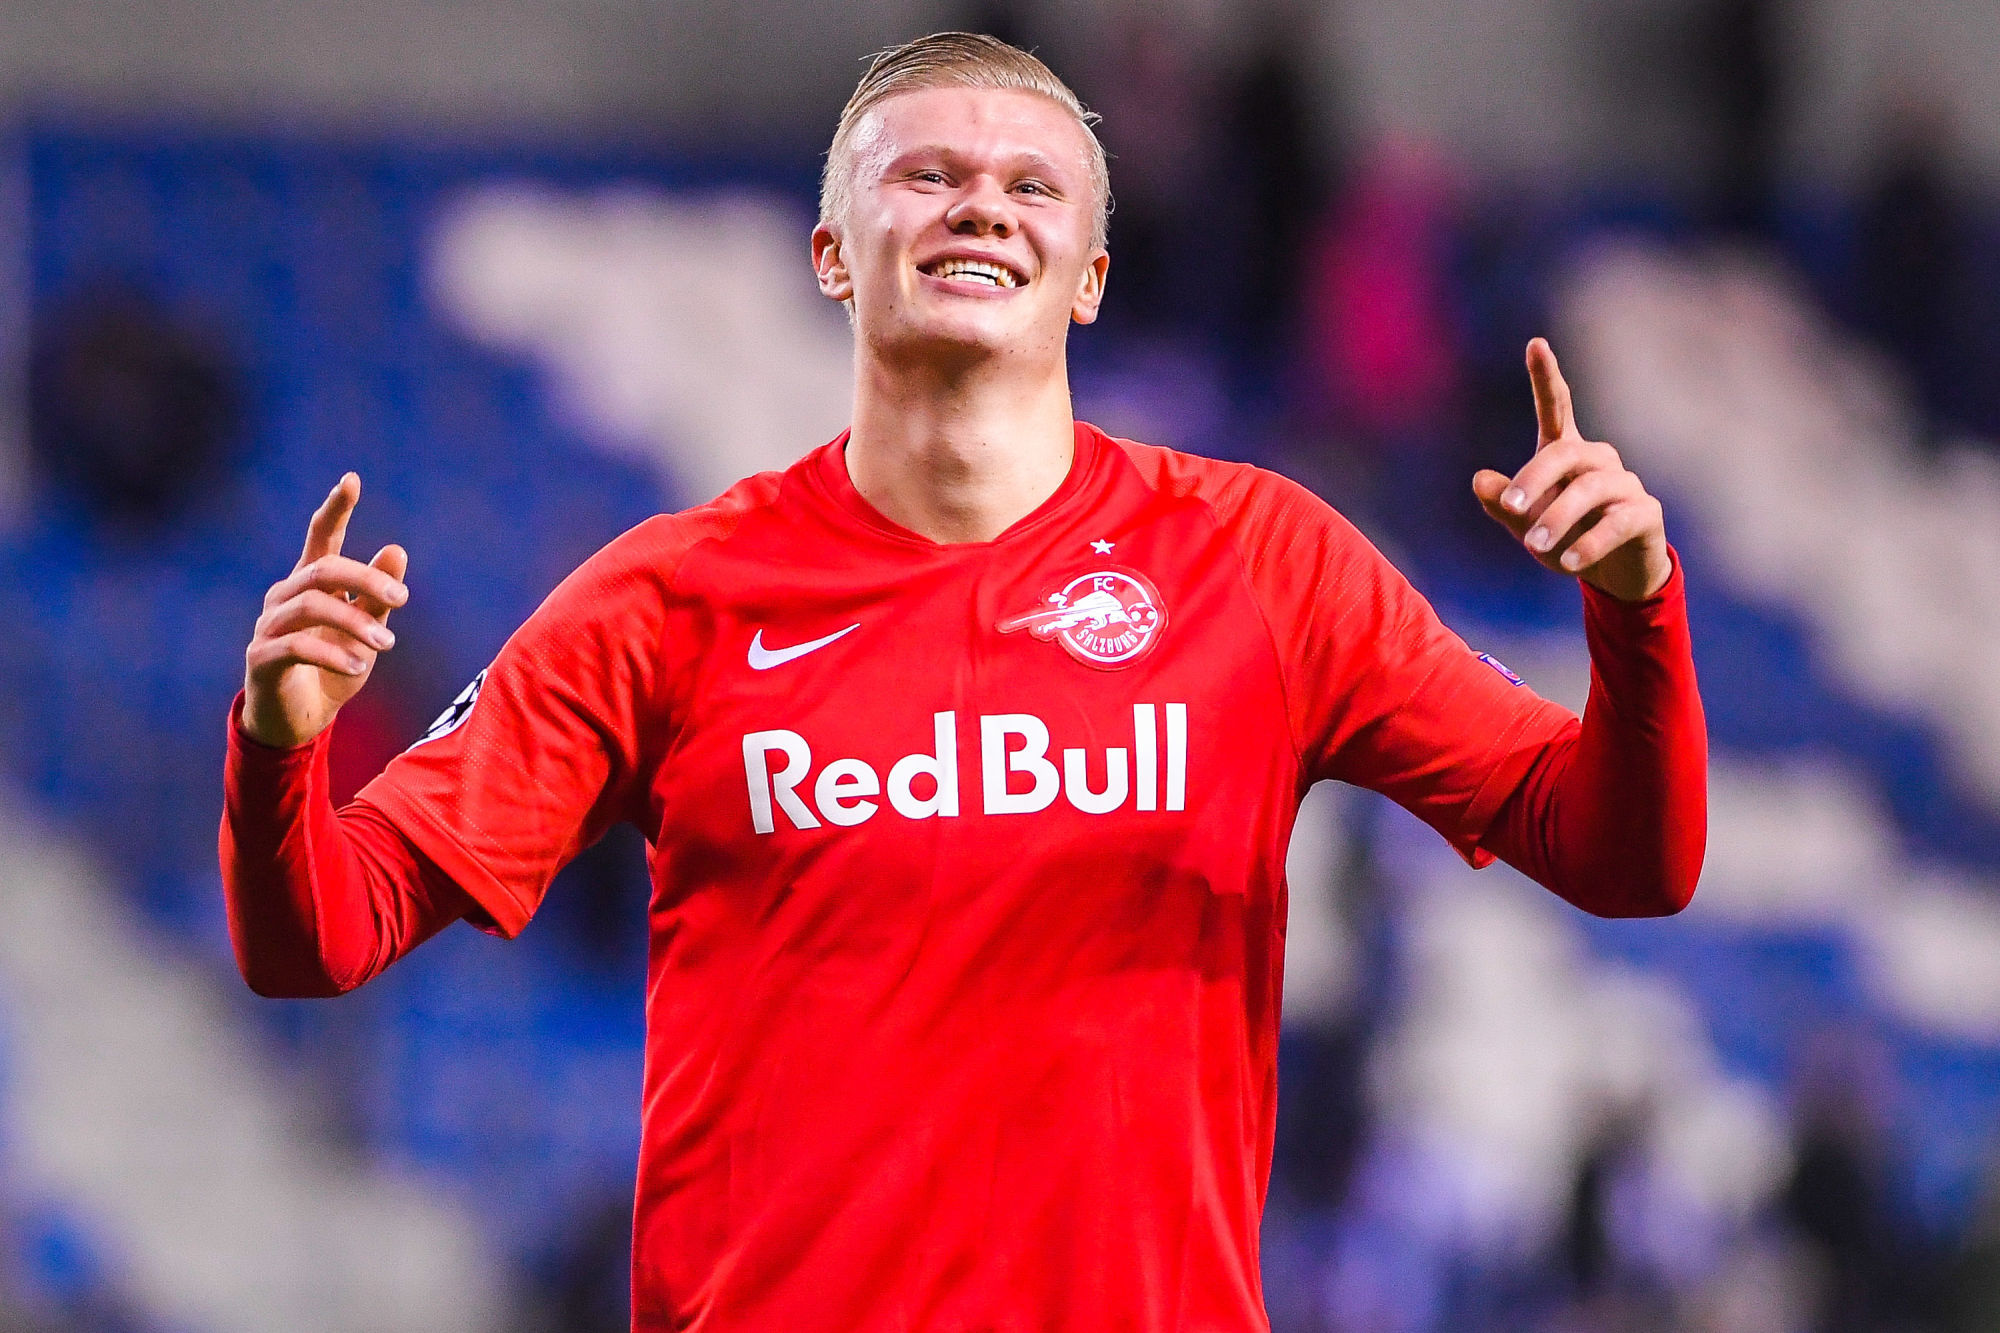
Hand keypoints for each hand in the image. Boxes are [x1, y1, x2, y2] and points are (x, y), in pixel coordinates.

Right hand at [241, 473, 409, 747]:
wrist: (298, 722)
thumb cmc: (332, 669)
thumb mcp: (366, 631)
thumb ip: (378, 596)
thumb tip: (397, 549)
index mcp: (310, 584)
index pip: (320, 538)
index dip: (335, 509)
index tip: (352, 480)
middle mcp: (284, 597)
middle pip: (323, 569)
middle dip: (366, 578)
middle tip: (404, 596)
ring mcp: (268, 627)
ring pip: (310, 605)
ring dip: (355, 620)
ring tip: (388, 642)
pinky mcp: (260, 659)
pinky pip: (295, 646)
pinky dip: (331, 653)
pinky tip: (358, 666)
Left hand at [1472, 338, 1670, 601]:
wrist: (1613, 574)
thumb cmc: (1565, 538)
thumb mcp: (1525, 525)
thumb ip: (1503, 504)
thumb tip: (1479, 480)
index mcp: (1566, 453)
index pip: (1557, 406)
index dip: (1546, 376)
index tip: (1536, 343)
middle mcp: (1598, 460)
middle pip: (1565, 454)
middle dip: (1534, 479)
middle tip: (1511, 507)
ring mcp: (1624, 485)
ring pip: (1590, 489)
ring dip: (1558, 518)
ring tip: (1535, 546)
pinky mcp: (1645, 513)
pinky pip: (1617, 522)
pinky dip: (1589, 543)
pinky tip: (1569, 562)